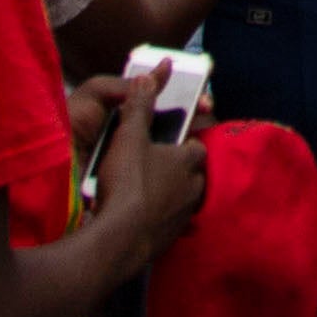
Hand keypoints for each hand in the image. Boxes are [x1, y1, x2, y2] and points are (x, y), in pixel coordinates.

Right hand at [82, 72, 210, 254]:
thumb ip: (139, 107)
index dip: (183, 141)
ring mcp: (185, 216)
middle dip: (177, 171)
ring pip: (182, 199)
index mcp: (190, 160)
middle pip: (192, 173)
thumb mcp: (129, 137)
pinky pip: (168, 223)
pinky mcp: (172, 239)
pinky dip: (158, 218)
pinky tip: (138, 218)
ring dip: (168, 195)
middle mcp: (195, 187)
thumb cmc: (127, 182)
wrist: (120, 239)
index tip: (167, 142)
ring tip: (142, 193)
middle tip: (151, 168)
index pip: (196, 144)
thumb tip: (147, 77)